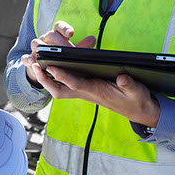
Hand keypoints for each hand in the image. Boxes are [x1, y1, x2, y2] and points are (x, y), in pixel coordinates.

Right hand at [20, 20, 95, 85]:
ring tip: (49, 54)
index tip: (71, 34)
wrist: (45, 70)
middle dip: (59, 42)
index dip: (65, 28)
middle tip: (68, 50)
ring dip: (42, 48)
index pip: (59, 27)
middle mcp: (45, 39)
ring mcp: (35, 49)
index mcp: (56, 36)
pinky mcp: (29, 59)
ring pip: (36, 43)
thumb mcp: (72, 54)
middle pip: (50, 34)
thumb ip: (81, 47)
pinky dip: (28, 59)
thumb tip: (92, 39)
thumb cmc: (61, 59)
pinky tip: (33, 62)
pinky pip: (25, 57)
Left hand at [40, 68, 160, 126]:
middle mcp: (87, 92)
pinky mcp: (86, 88)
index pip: (76, 84)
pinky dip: (54, 76)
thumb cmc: (137, 99)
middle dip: (45, 80)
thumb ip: (129, 85)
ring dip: (46, 78)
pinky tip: (47, 66)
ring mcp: (85, 91)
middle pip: (59, 90)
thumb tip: (121, 78)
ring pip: (59, 88)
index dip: (63, 75)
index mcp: (97, 92)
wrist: (139, 111)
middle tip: (34, 65)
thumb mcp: (137, 91)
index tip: (51, 66)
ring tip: (35, 63)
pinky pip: (65, 84)